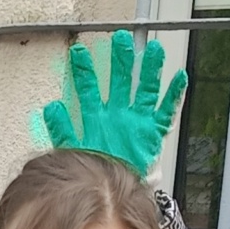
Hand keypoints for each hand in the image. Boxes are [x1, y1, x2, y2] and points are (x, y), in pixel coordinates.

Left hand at [39, 29, 187, 178]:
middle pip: (120, 82)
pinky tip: (179, 78)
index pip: (90, 89)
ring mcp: (137, 121)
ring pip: (145, 90)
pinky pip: (166, 111)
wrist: (112, 189)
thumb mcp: (74, 148)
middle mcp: (118, 115)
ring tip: (152, 51)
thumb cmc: (95, 169)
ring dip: (149, 71)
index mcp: (98, 118)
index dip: (84, 72)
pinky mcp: (153, 132)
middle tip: (119, 39)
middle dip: (120, 60)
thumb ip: (63, 128)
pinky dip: (173, 96)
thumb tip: (50, 107)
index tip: (78, 53)